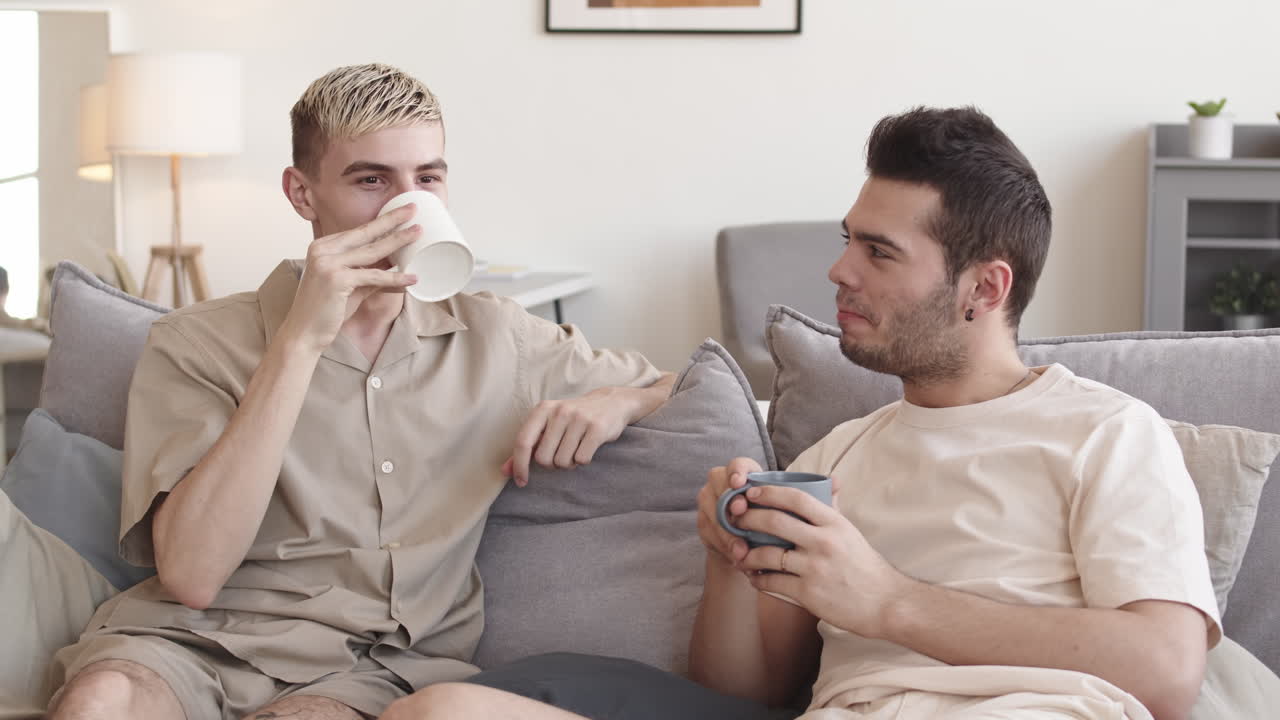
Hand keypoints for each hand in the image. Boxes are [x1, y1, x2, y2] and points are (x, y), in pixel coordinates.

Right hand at [278, 205, 420, 353]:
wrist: (304, 333)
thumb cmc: (327, 311)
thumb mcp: (352, 287)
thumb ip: (371, 274)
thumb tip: (398, 268)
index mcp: (323, 246)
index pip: (357, 231)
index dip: (381, 221)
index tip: (401, 212)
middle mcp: (323, 250)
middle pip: (365, 232)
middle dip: (392, 219)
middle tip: (413, 208)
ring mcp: (328, 263)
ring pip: (372, 251)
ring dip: (399, 241)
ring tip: (418, 233)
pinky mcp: (336, 279)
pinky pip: (374, 276)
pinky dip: (395, 278)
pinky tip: (412, 278)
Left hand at [502, 387, 637, 486]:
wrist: (610, 403)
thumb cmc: (573, 419)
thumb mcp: (548, 426)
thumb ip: (526, 448)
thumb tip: (505, 471)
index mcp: (543, 409)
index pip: (523, 442)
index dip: (519, 465)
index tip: (521, 482)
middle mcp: (559, 412)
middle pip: (543, 458)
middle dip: (551, 464)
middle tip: (561, 454)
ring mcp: (579, 419)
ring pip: (563, 461)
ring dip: (568, 463)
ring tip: (575, 449)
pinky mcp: (597, 428)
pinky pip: (581, 459)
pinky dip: (583, 460)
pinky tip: (587, 448)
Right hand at [695, 458, 762, 568]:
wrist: (748, 543)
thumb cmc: (766, 520)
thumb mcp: (772, 512)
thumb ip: (769, 509)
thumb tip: (770, 519)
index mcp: (743, 473)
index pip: (738, 465)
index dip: (737, 471)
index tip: (739, 483)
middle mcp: (721, 481)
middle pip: (719, 483)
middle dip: (729, 499)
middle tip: (739, 512)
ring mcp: (708, 500)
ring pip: (713, 511)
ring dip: (727, 531)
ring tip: (741, 550)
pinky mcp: (702, 521)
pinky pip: (709, 532)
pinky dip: (723, 545)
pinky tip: (734, 556)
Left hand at [732, 484, 911, 638]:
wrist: (886, 603)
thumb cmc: (866, 566)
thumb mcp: (851, 532)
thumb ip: (833, 508)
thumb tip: (829, 481)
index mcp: (834, 523)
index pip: (797, 498)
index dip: (769, 492)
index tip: (751, 492)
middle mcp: (824, 541)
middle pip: (775, 522)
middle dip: (749, 518)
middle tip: (735, 520)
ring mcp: (815, 568)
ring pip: (768, 554)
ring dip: (747, 554)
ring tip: (739, 554)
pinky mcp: (809, 593)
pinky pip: (773, 582)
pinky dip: (758, 579)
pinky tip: (753, 578)